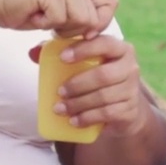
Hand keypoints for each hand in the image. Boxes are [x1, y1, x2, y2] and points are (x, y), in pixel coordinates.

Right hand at [0, 0, 117, 37]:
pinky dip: (44, 24)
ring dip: (59, 27)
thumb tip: (95, 33)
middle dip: (74, 30)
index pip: (110, 3)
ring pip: (81, 20)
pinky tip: (33, 14)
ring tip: (41, 16)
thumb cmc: (24, 11)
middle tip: (51, 23)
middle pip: (95, 18)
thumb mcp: (59, 15)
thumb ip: (79, 17)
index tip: (81, 33)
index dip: (100, 23)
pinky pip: (59, 18)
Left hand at [31, 34, 150, 136]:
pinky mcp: (130, 110)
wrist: (123, 108)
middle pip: (104, 75)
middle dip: (78, 84)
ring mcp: (131, 90)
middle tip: (59, 91)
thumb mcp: (85, 64)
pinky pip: (107, 114)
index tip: (62, 57)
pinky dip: (87, 118)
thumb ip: (62, 54)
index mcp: (120, 49)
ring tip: (60, 108)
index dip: (83, 49)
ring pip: (103, 97)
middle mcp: (130, 67)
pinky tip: (74, 120)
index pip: (105, 44)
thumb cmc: (99, 79)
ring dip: (78, 104)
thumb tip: (33, 52)